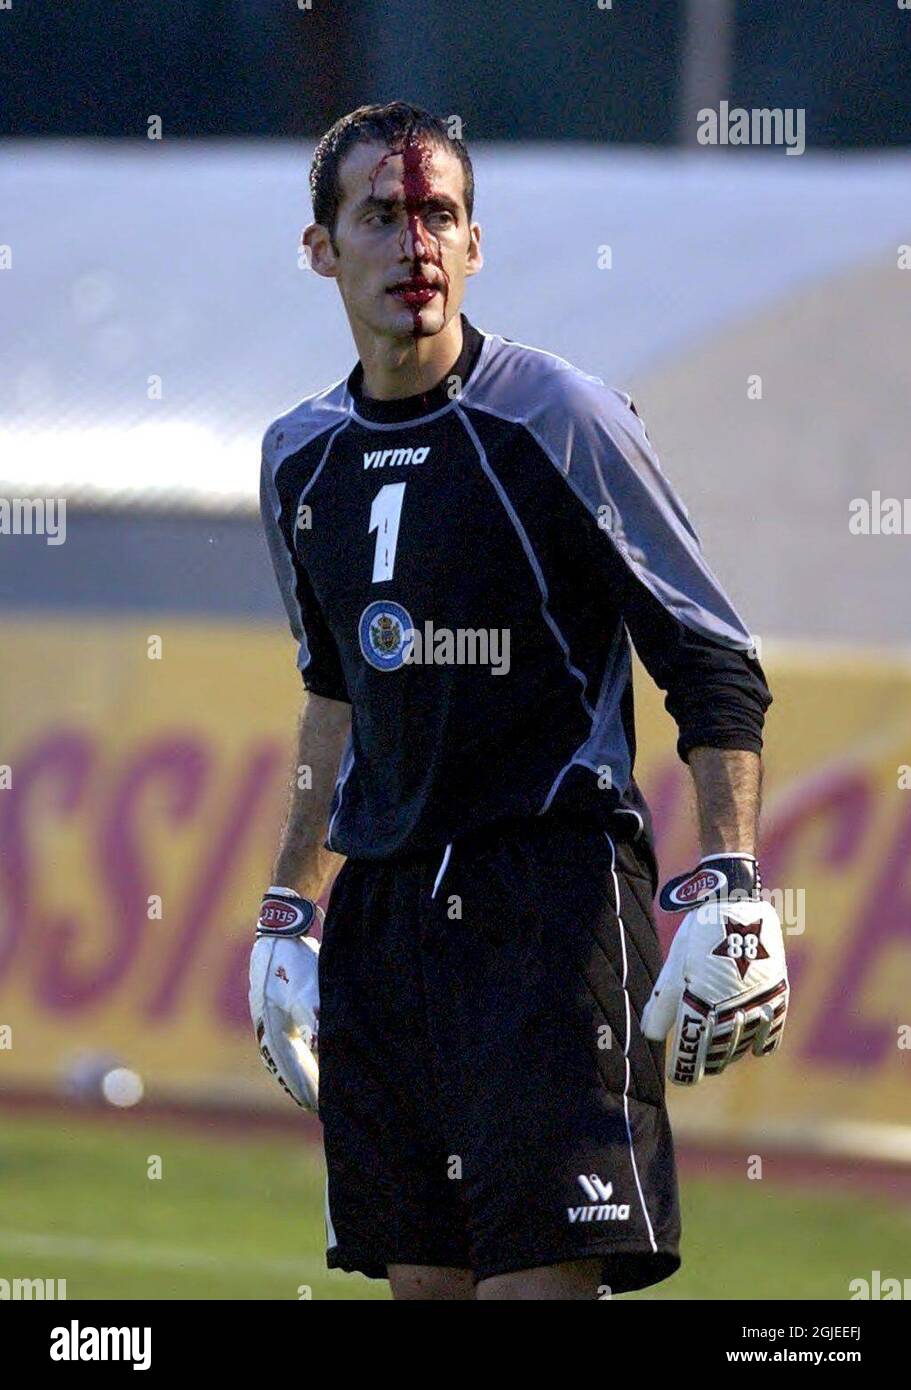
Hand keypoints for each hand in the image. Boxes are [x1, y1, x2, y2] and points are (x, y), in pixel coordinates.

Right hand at [248, 888, 321, 1111]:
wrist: (280, 927)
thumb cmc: (294, 959)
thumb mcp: (309, 990)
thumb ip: (316, 1021)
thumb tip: (323, 1052)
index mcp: (272, 1026)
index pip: (290, 1068)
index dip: (305, 1089)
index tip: (318, 1109)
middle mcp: (266, 1023)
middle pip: (283, 1063)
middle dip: (298, 1084)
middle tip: (314, 1106)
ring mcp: (267, 1011)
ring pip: (281, 1050)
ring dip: (294, 1069)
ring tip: (308, 1086)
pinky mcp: (272, 1000)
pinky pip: (282, 1035)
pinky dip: (293, 1050)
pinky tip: (304, 1051)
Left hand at [641, 857, 788, 1085]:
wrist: (738, 903)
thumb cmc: (699, 934)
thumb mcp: (676, 964)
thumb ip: (664, 1003)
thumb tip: (650, 1036)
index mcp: (698, 1001)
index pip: (690, 1050)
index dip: (684, 1069)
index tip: (680, 1077)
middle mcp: (729, 1008)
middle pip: (717, 1053)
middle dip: (705, 1061)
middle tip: (698, 1063)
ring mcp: (756, 1004)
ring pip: (742, 1047)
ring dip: (729, 1054)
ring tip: (720, 1054)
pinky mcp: (777, 996)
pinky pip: (771, 1034)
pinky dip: (760, 1044)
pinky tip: (752, 1047)